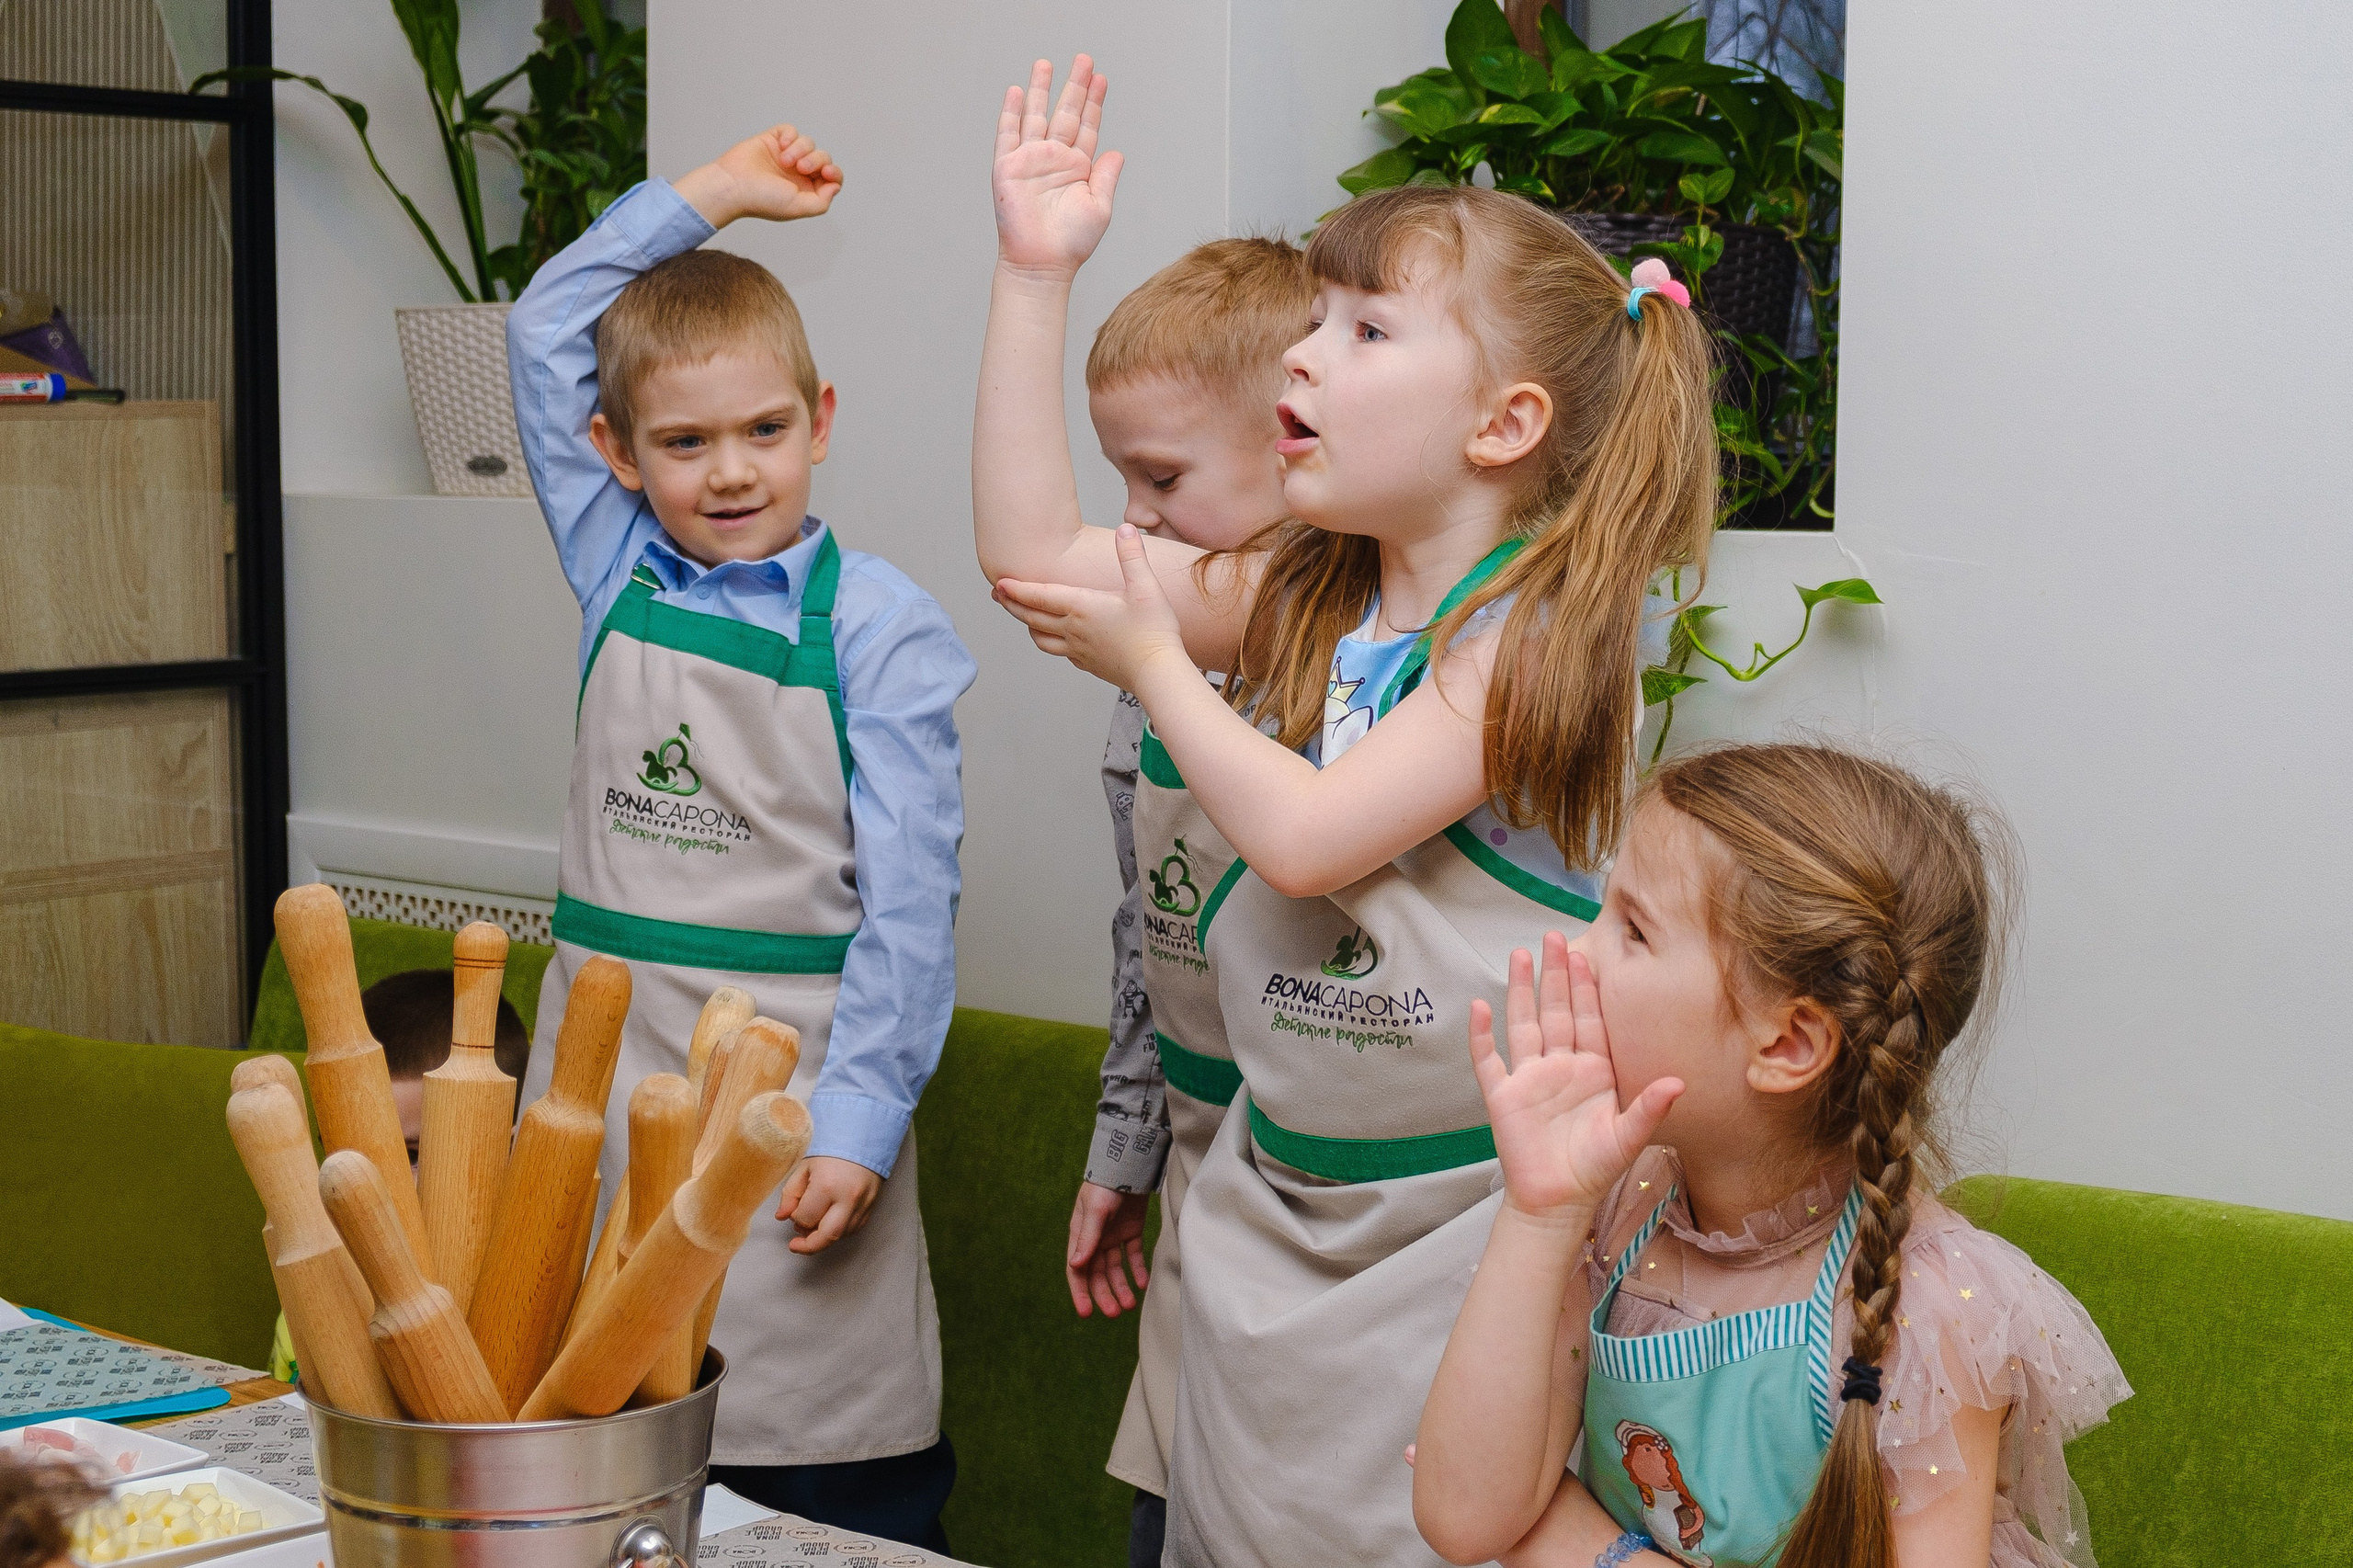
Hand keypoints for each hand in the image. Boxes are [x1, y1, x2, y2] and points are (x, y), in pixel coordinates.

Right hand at [675, 124, 842, 227]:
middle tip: (800, 168)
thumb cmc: (761, 199)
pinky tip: (781, 146)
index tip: (826, 172)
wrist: (733, 185)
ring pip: (808, 143)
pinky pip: (791, 130)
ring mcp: (785, 156)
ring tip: (785, 160)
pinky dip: (790, 136)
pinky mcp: (772, 141)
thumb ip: (821, 201)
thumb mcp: (798, 207)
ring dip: (801, 150)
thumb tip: (835, 186)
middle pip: (823, 158)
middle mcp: (797, 173)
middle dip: (816, 161)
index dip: (834, 173)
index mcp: (805, 190)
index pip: (831, 178)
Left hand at [774, 1155, 881, 1254]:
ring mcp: (863, 1204)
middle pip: (827, 1237)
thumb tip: (782, 1217)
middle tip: (796, 1245)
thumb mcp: (804, 1167)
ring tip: (813, 1225)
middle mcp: (847, 1199)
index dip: (796, 1217)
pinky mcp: (872, 1206)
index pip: (806, 1218)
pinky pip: (854, 1228)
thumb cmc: (832, 1150)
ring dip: (824, 1236)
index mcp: (827, 1186)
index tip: (794, 1209)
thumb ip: (790, 1194)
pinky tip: (830, 1221)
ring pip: (842, 1235)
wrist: (863, 1137)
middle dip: (809, 1246)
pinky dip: (840, 1230)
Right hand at [992, 55, 1122, 278]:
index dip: (1094, 102)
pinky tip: (1016, 91)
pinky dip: (1011, 113)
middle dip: (1074, 86)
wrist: (1042, 262)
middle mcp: (1054, 160)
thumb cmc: (1071, 243)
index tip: (1101, 78)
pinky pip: (1008, 134)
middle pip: (1065, 113)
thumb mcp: (1100, 207)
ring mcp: (1030, 161)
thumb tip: (1117, 151)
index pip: (1088, 126)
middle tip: (1084, 60)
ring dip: (1040, 90)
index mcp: (1078, 168)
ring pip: (1036, 116)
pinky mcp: (1008, 168)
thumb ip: (1107, 177)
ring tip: (1046, 64)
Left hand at [993, 523, 1189, 687]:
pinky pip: (1062, 653)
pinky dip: (1051, 644)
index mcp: (1081, 607)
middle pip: (1032, 617)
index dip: (1016, 589)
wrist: (1158, 673)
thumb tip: (1126, 528)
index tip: (999, 583)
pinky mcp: (1090, 665)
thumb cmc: (1153, 631)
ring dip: (1029, 626)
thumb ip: (1132, 556)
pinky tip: (1057, 640)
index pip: (1039, 596)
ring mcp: (1079, 650)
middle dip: (1012, 605)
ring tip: (1025, 617)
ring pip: (1042, 639)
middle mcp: (1073, 630)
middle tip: (999, 596)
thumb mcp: (1145, 587)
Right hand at [1066, 1181, 1150, 1316]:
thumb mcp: (1096, 1211)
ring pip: (1115, 1269)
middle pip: (1097, 1274)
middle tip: (1116, 1313)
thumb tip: (1076, 1266)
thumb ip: (1088, 1238)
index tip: (1087, 1313)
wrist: (1129, 1163)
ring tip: (1131, 1304)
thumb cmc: (1106, 1186)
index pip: (1077, 1271)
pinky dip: (1137, 1270)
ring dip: (1121, 1287)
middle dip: (1104, 1294)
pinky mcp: (1131, 1231)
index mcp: (1080, 1236)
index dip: (1080, 1292)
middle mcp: (1095, 1239)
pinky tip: (1143, 1283)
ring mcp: (1113, 1236)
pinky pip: (1133, 1256)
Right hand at [1471, 935, 1681, 1221]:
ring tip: (1517, 955)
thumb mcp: (1628, 1137)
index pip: (1590, 1019)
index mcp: (1592, 1071)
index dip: (1587, 987)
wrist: (1557, 1202)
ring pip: (1523, 1023)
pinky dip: (1481, 1035)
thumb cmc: (1595, 1170)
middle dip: (1555, 975)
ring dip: (1519, 990)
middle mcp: (1560, 1067)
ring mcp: (1529, 1078)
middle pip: (1556, 1011)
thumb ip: (1650, 1108)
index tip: (1586, 953)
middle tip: (1552, 937)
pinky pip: (1488, 1060)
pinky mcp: (1502, 1096)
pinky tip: (1478, 1008)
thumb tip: (1678, 1083)